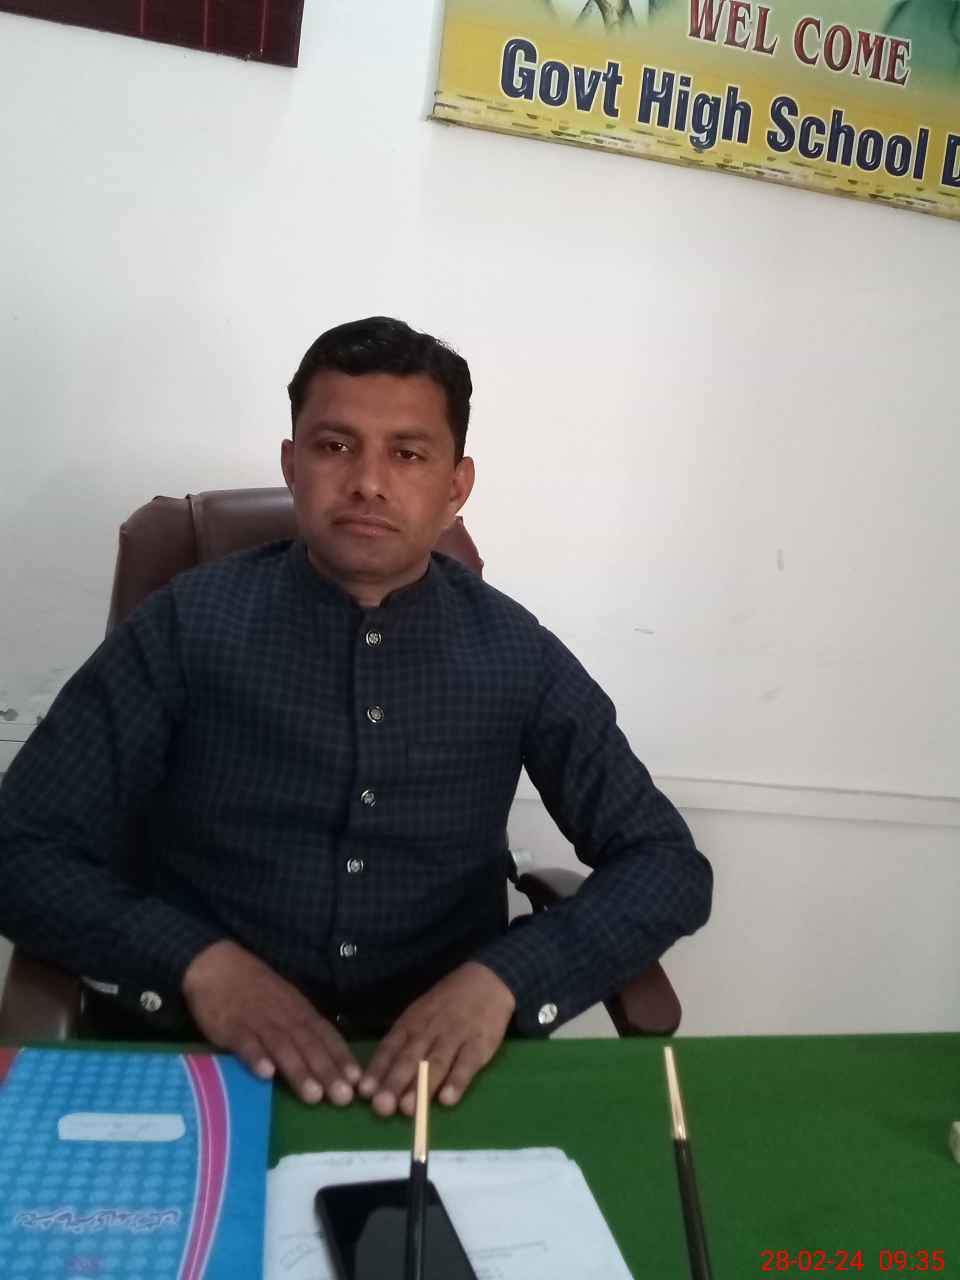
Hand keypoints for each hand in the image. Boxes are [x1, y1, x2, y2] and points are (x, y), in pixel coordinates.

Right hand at [182, 940, 361, 1105]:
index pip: (325, 1035)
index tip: (358, 1082)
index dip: (341, 1058)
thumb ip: (303, 1029)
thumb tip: (329, 1059)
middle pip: (309, 1045)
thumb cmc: (257, 990)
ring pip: (282, 1047)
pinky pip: (246, 1043)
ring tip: (313, 1096)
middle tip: (343, 1098)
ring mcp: (258, 1021)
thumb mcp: (286, 1004)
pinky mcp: (232, 1026)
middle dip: (327, 1072)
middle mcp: (284, 1016)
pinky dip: (257, 1058)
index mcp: (300, 1011)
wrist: (219, 966)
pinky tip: (266, 1075)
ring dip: (299, 1071)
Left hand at [358, 962, 515, 1116]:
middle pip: (410, 1059)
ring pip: (436, 1063)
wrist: (486, 980)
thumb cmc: (446, 1004)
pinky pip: (467, 1064)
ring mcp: (455, 1036)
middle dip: (394, 1083)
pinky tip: (447, 1100)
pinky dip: (457, 1082)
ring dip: (421, 1087)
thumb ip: (402, 1045)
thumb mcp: (419, 1015)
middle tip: (382, 1107)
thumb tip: (379, 1079)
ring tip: (408, 1110)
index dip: (377, 1070)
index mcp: (411, 1023)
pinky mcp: (480, 1043)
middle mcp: (430, 1030)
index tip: (364, 1092)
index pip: (390, 1048)